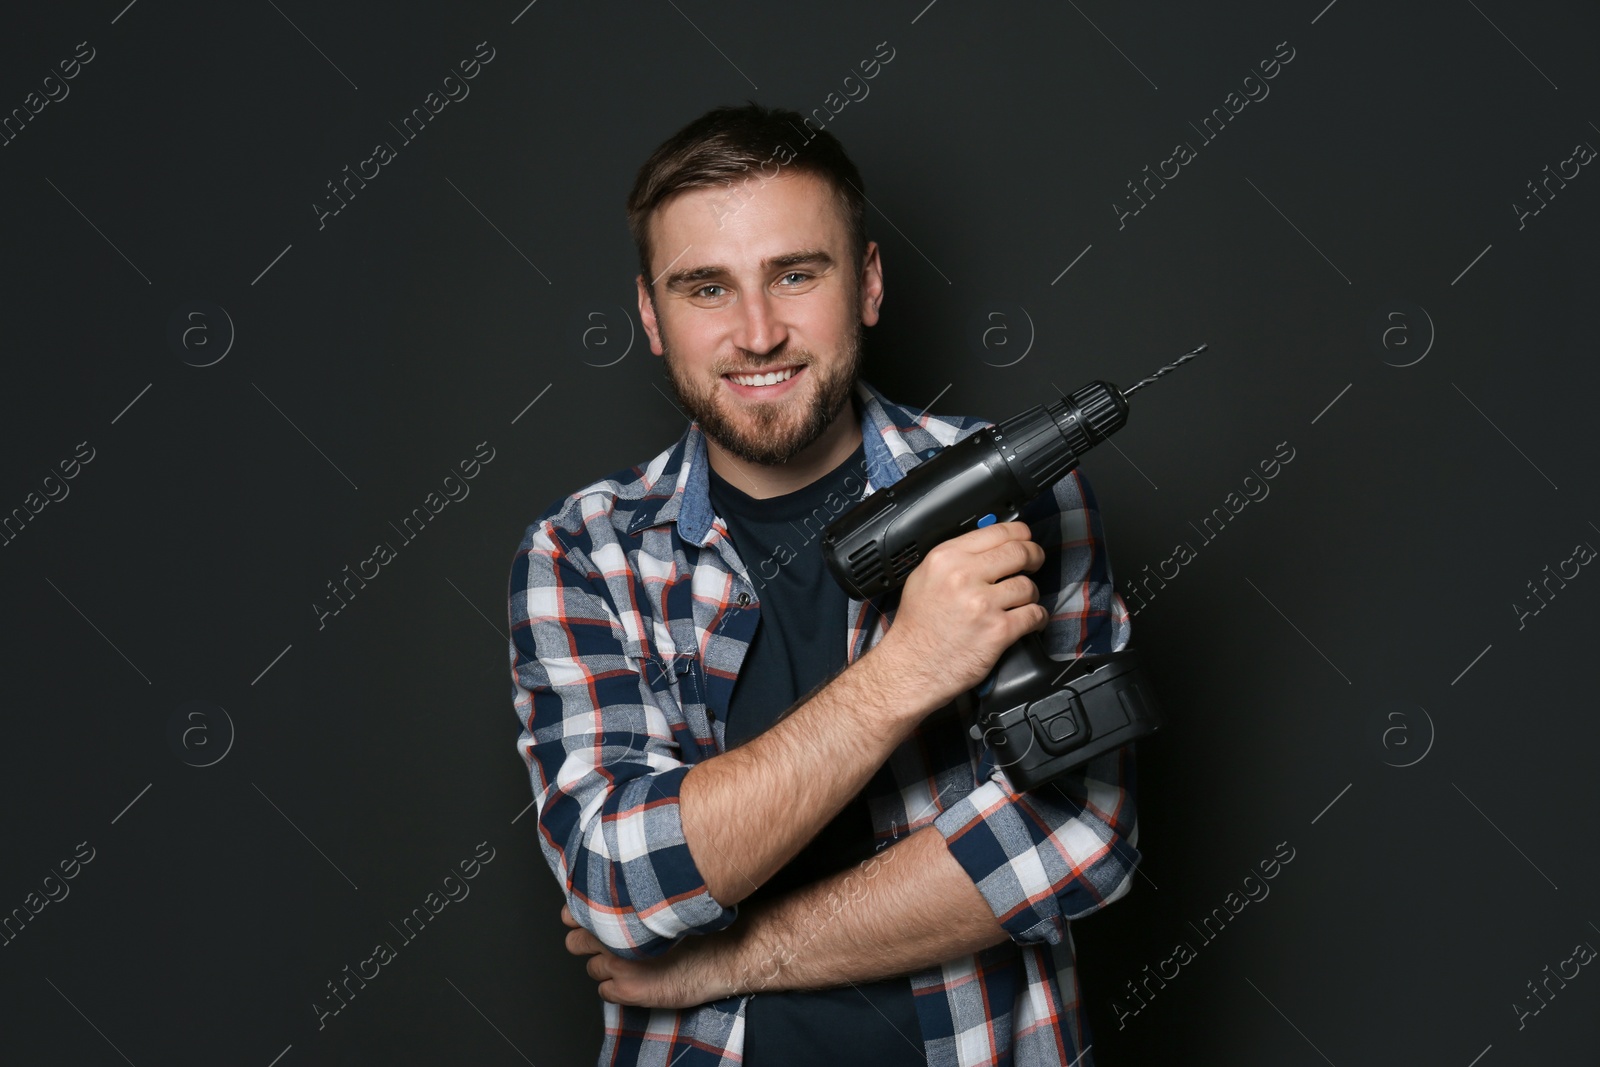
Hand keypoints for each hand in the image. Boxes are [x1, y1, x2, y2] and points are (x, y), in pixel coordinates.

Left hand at [561, 903, 734, 1008]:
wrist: (722, 954)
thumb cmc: (698, 926)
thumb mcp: (661, 902)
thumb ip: (632, 901)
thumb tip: (608, 899)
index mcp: (620, 912)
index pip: (574, 914)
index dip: (580, 917)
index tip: (586, 919)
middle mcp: (613, 939)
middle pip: (575, 943)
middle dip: (587, 943)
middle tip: (608, 944)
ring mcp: (619, 966)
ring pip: (591, 969)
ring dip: (604, 967)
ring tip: (629, 963)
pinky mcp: (628, 992)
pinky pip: (604, 992)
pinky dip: (614, 988)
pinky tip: (635, 980)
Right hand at [874, 520, 1047, 710]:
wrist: (912, 666)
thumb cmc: (916, 627)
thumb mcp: (924, 577)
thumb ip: (955, 558)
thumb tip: (988, 547)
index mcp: (946, 558)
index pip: (998, 532)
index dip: (1020, 533)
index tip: (1025, 539)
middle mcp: (964, 576)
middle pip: (1019, 552)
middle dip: (1034, 556)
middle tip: (1035, 562)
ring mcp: (983, 604)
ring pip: (1028, 585)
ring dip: (1030, 594)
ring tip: (1021, 601)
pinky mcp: (998, 630)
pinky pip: (1034, 614)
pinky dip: (1038, 617)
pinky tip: (1031, 619)